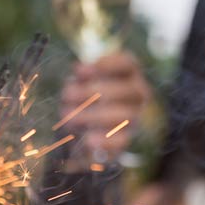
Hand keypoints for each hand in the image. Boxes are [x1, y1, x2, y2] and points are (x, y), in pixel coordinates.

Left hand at [60, 52, 151, 168]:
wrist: (86, 129)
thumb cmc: (85, 97)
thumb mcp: (82, 82)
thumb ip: (82, 75)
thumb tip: (79, 70)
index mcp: (129, 74)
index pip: (128, 63)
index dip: (107, 64)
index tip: (80, 69)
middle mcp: (137, 94)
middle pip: (123, 90)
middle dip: (92, 92)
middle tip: (66, 95)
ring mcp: (134, 117)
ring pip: (122, 115)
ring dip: (92, 116)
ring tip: (67, 115)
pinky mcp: (126, 139)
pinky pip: (120, 140)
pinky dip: (104, 140)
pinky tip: (88, 140)